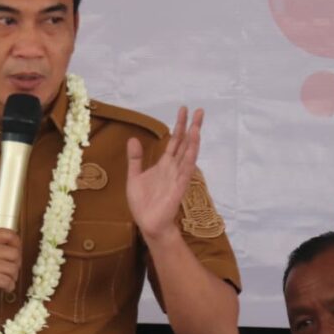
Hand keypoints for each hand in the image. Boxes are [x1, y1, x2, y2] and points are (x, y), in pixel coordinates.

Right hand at [0, 227, 21, 305]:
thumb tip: (19, 245)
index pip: (9, 234)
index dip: (17, 245)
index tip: (15, 252)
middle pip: (15, 253)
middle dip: (16, 264)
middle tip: (9, 269)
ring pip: (13, 268)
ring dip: (13, 277)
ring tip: (5, 278)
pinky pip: (8, 281)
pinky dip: (9, 286)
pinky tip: (3, 287)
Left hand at [126, 106, 202, 241]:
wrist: (148, 223)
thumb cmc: (143, 203)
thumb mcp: (134, 176)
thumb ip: (135, 159)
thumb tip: (133, 139)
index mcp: (164, 164)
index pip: (174, 141)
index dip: (179, 125)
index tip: (184, 109)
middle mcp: (174, 167)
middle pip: (185, 143)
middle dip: (192, 127)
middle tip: (200, 110)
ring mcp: (178, 176)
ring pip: (188, 154)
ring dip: (194, 140)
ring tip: (198, 125)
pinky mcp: (179, 187)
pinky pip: (186, 169)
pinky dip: (191, 157)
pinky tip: (194, 145)